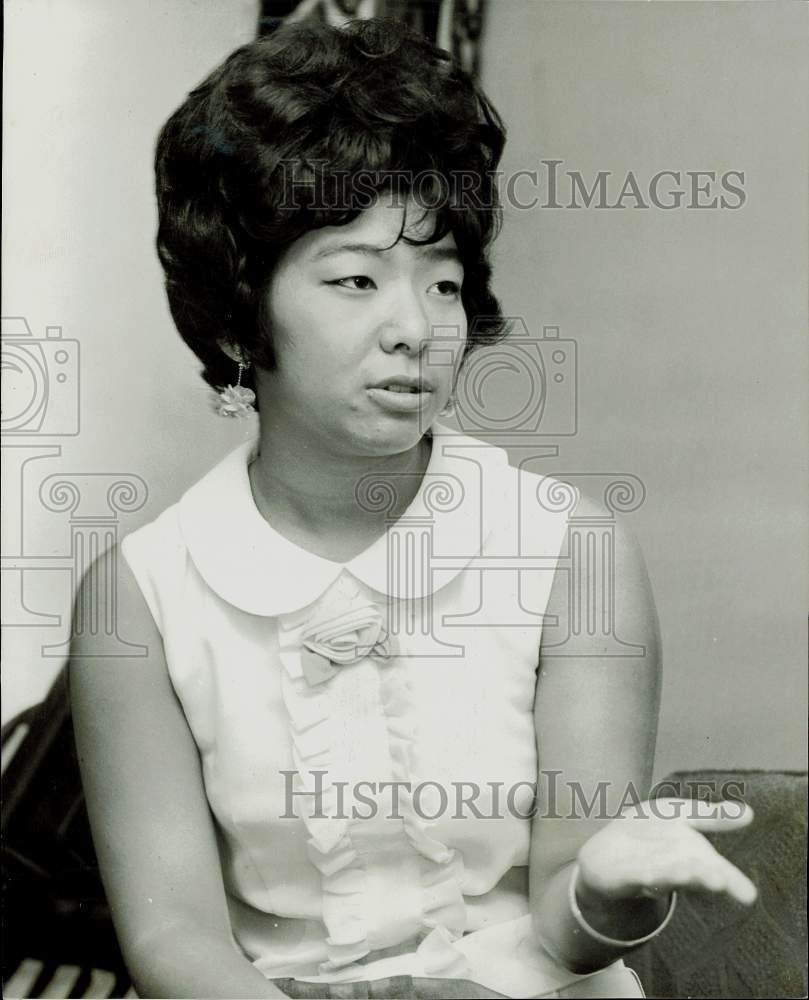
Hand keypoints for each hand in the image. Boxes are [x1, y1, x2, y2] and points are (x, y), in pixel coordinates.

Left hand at [577, 797, 757, 912]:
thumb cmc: (652, 834)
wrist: (608, 852)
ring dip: (677, 876)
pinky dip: (642, 876)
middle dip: (704, 876)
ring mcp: (648, 874)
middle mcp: (674, 870)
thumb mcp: (682, 816)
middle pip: (691, 874)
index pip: (715, 870)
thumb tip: (750, 812)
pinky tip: (648, 876)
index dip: (731, 881)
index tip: (749, 895)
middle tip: (720, 881)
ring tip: (690, 873)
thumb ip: (711, 817)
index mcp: (692, 857)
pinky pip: (634, 876)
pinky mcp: (624, 875)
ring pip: (665, 876)